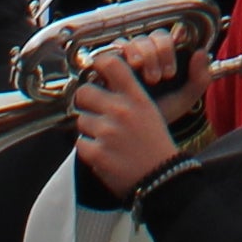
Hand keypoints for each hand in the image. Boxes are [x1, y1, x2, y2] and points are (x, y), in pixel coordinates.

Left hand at [70, 36, 188, 202]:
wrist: (162, 178)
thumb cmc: (155, 143)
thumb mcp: (150, 110)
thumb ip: (128, 94)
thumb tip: (103, 80)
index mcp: (137, 97)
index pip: (110, 64)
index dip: (98, 63)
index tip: (96, 70)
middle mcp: (121, 110)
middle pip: (84, 92)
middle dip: (87, 102)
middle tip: (96, 111)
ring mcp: (107, 132)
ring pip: (81, 120)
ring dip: (89, 129)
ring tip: (106, 138)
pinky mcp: (96, 153)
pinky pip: (80, 143)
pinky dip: (89, 149)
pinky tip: (104, 153)